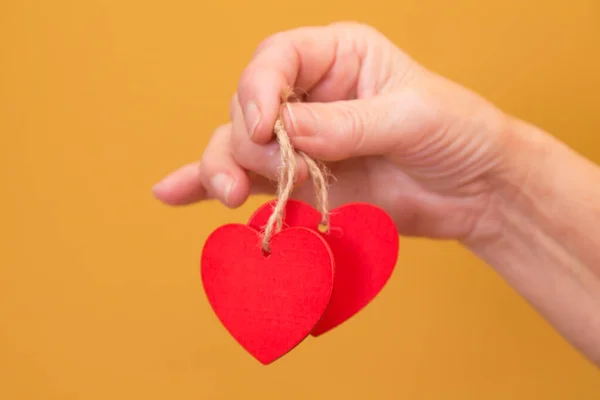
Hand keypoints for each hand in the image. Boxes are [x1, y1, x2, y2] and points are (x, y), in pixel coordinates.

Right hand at [152, 22, 523, 243]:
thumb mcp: (411, 118)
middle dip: (250, 142)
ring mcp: (300, 142)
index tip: (265, 127)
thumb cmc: (457, 134)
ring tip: (228, 195)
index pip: (277, 59)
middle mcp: (310, 95)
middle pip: (248, 107)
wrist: (475, 191)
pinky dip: (206, 184)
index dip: (260, 89)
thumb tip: (284, 133)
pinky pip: (246, 180)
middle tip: (275, 175)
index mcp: (338, 57)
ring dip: (222, 168)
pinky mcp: (298, 184)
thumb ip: (346, 125)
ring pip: (238, 146)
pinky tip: (172, 193)